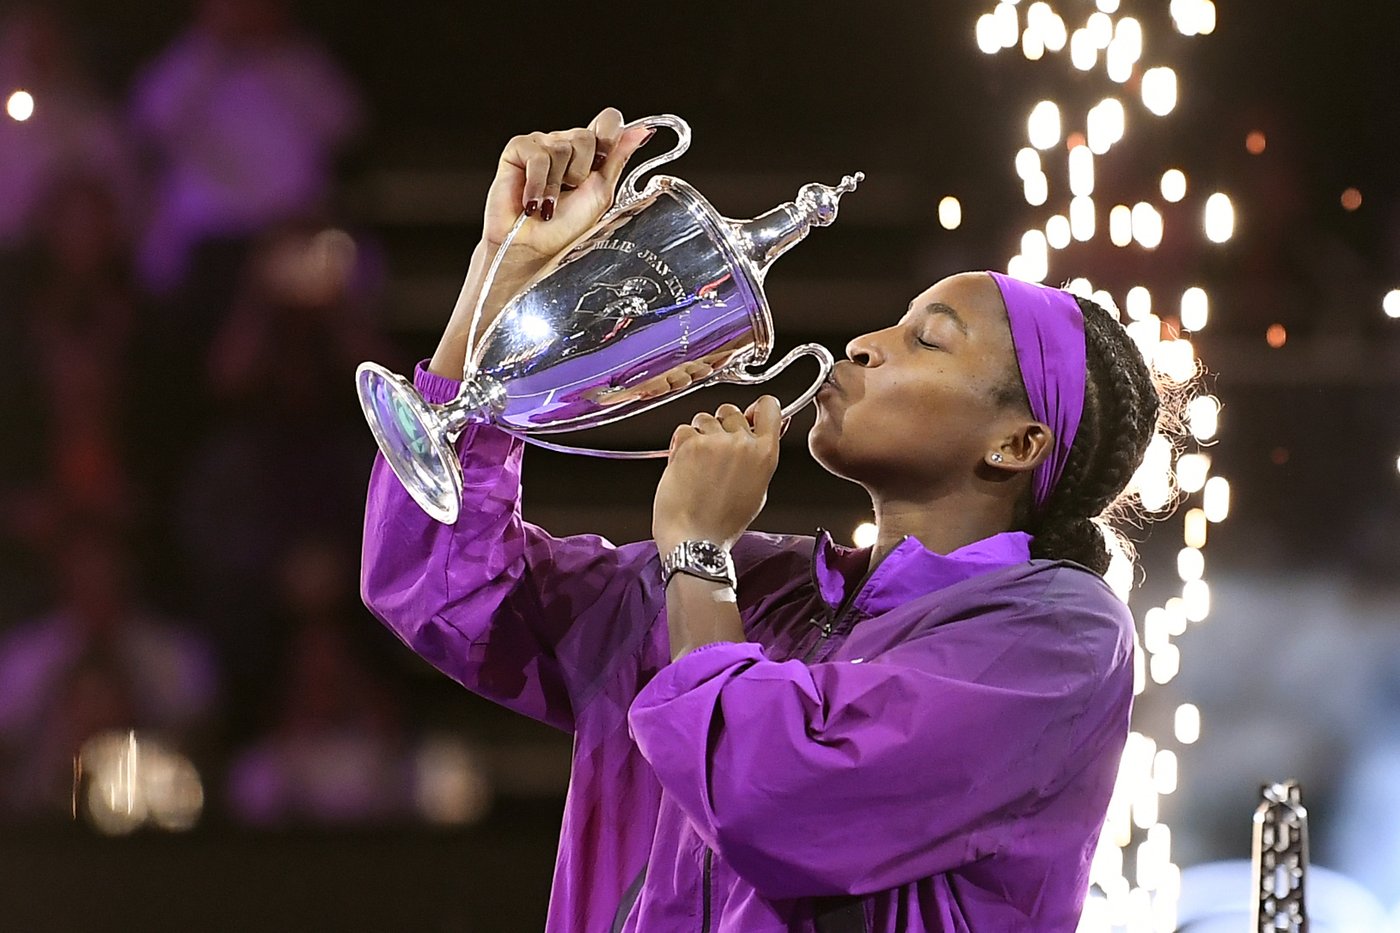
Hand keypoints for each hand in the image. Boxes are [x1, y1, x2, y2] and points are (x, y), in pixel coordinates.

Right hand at [482, 107, 654, 261]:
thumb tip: (642, 132)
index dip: (609, 136)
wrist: (533, 248)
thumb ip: (619, 158)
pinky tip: (533, 201)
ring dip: (557, 185)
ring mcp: (542, 145)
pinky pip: (537, 155)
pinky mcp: (518, 150)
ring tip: (549, 203)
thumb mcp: (602, 193)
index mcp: (589, 154)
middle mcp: (565, 144)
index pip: (607, 121)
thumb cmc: (565, 229)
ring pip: (561, 147)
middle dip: (580, 172)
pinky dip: (538, 183)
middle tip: (569, 192)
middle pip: (585, 135)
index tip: (602, 163)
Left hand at [653, 396, 781, 554]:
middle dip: (720, 427)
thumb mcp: (757, 489)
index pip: (769, 406)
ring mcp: (715, 442)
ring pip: (704, 418)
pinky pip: (683, 430)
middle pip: (731, 410)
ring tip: (697, 464)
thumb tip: (761, 432)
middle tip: (714, 453)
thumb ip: (760, 456)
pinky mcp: (689, 445)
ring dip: (699, 435)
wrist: (695, 539)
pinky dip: (680, 445)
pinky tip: (684, 466)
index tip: (749, 415)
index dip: (756, 408)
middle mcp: (743, 443)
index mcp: (766, 453)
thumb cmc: (724, 523)